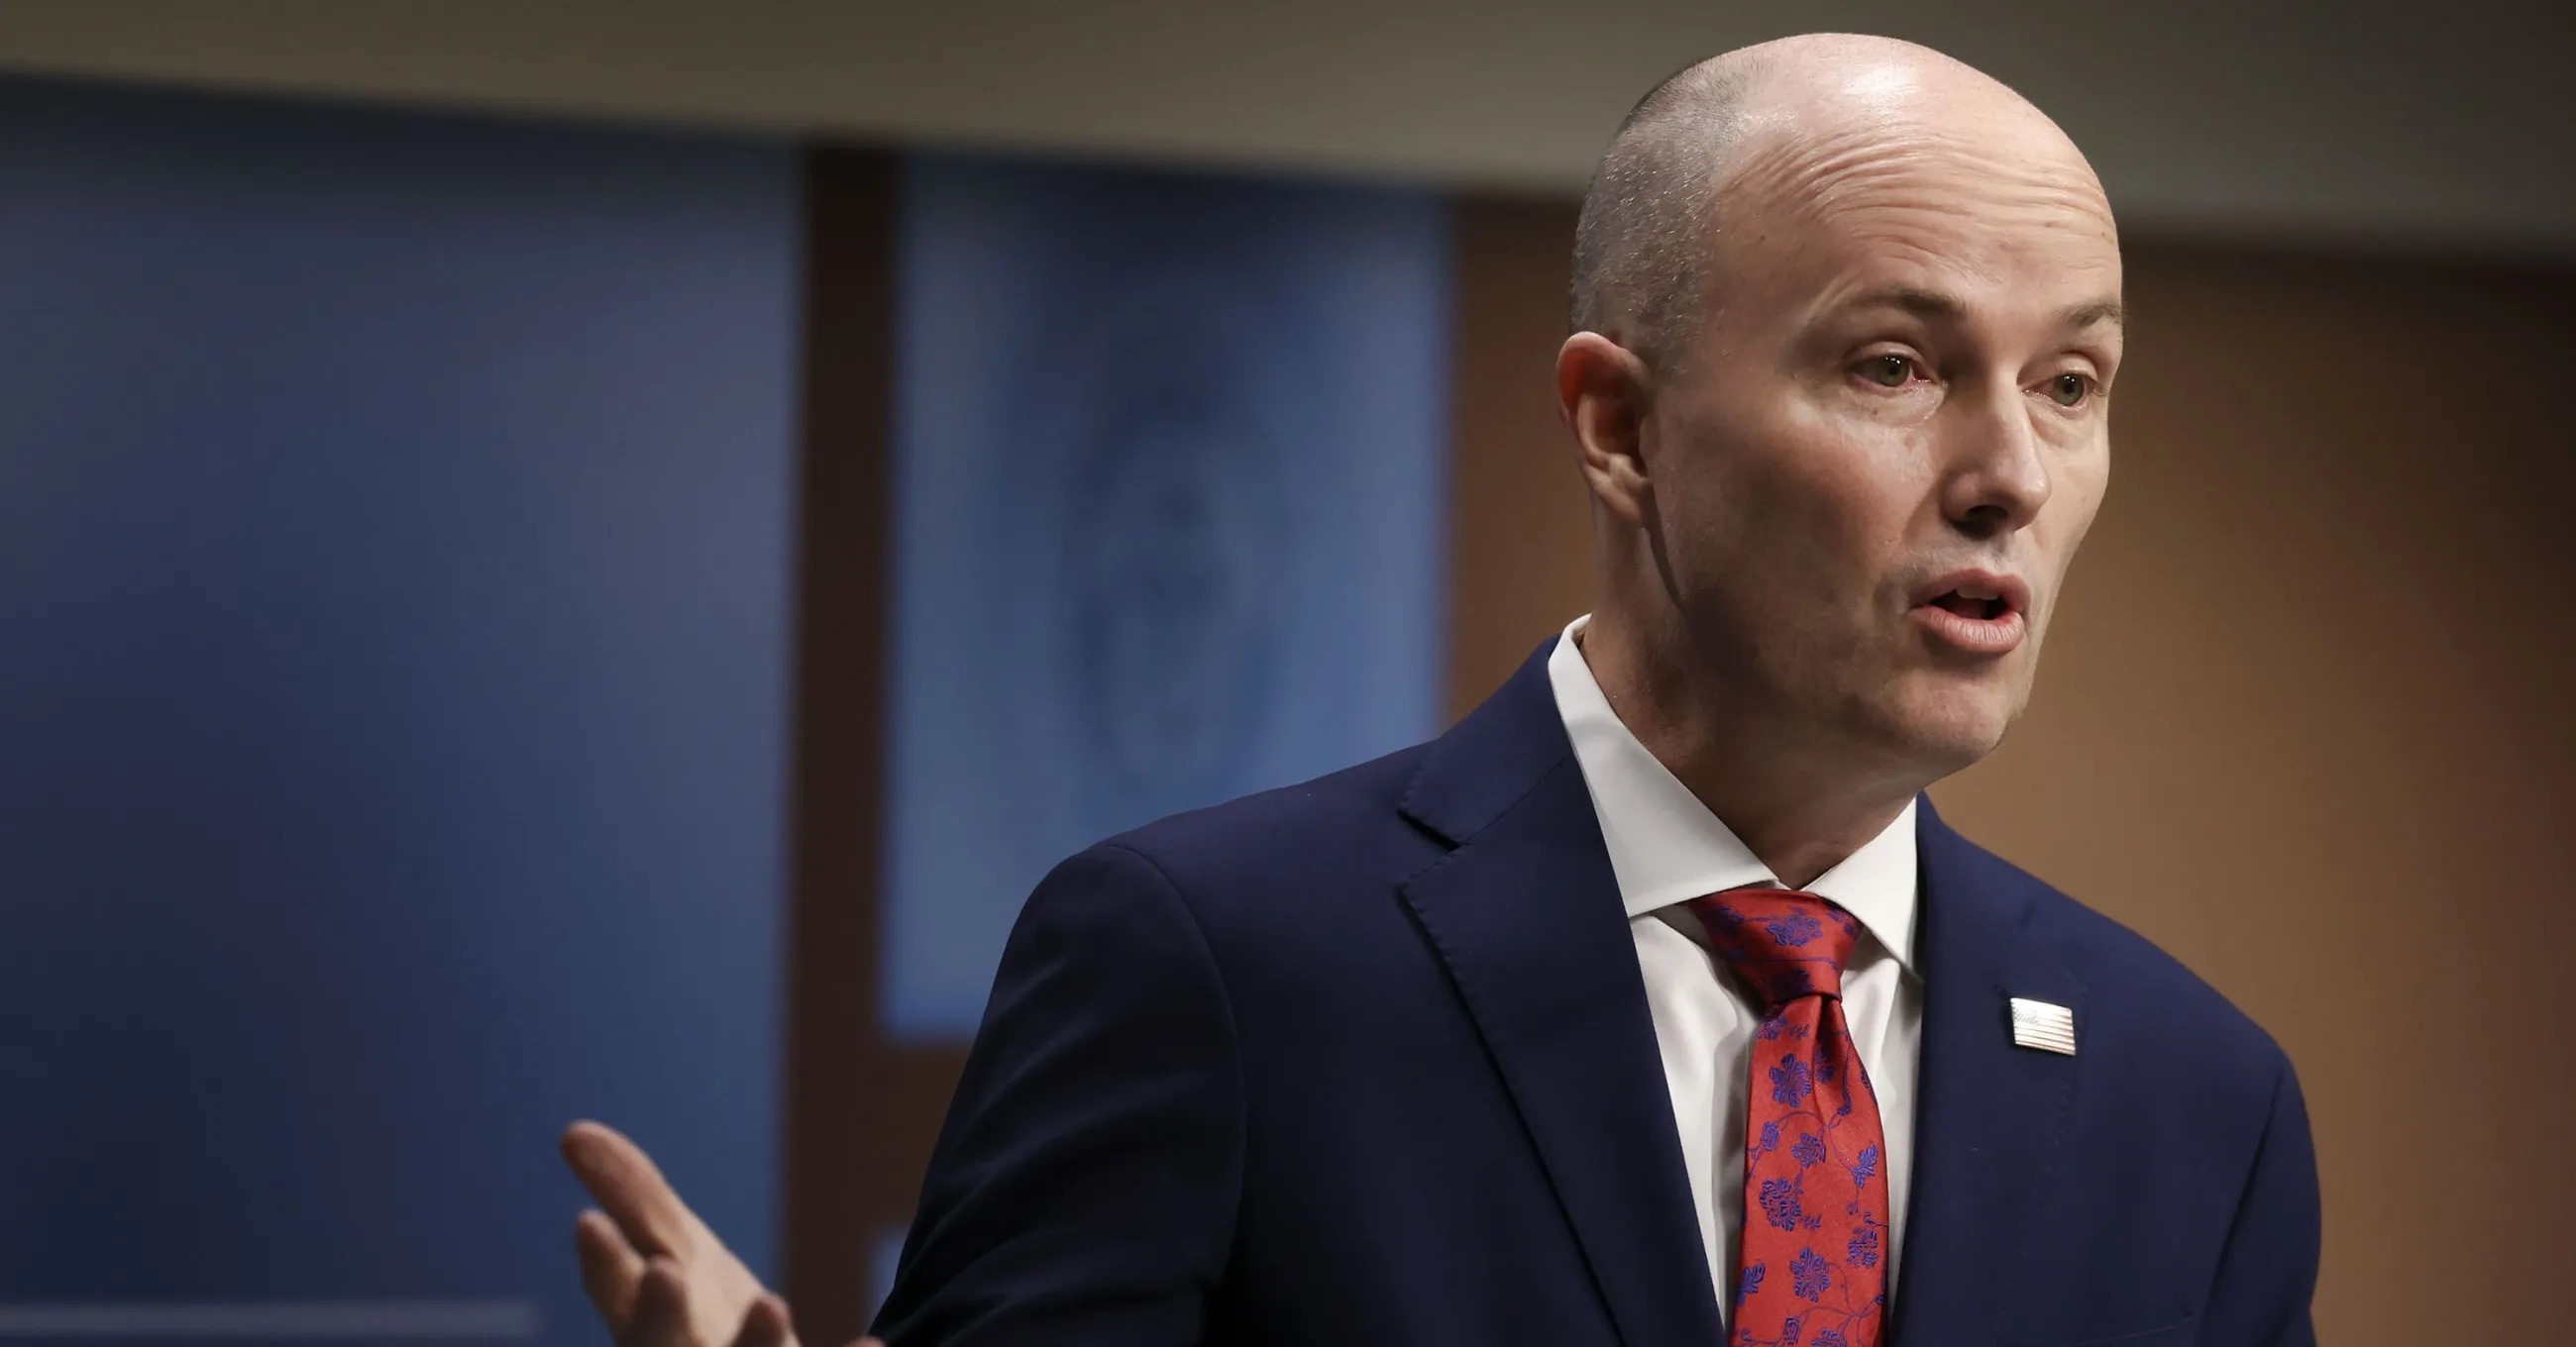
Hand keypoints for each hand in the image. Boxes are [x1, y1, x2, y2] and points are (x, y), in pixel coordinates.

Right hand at [561, 1120, 882, 1346]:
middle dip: (658, 1316)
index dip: (603, 1266)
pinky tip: (871, 1345)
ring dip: (753, 1344)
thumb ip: (635, 1202)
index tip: (588, 1223)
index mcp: (650, 1325)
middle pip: (660, 1345)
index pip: (616, 1296)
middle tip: (663, 1273)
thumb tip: (574, 1132)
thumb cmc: (708, 1327)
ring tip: (770, 1304)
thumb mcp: (679, 1256)